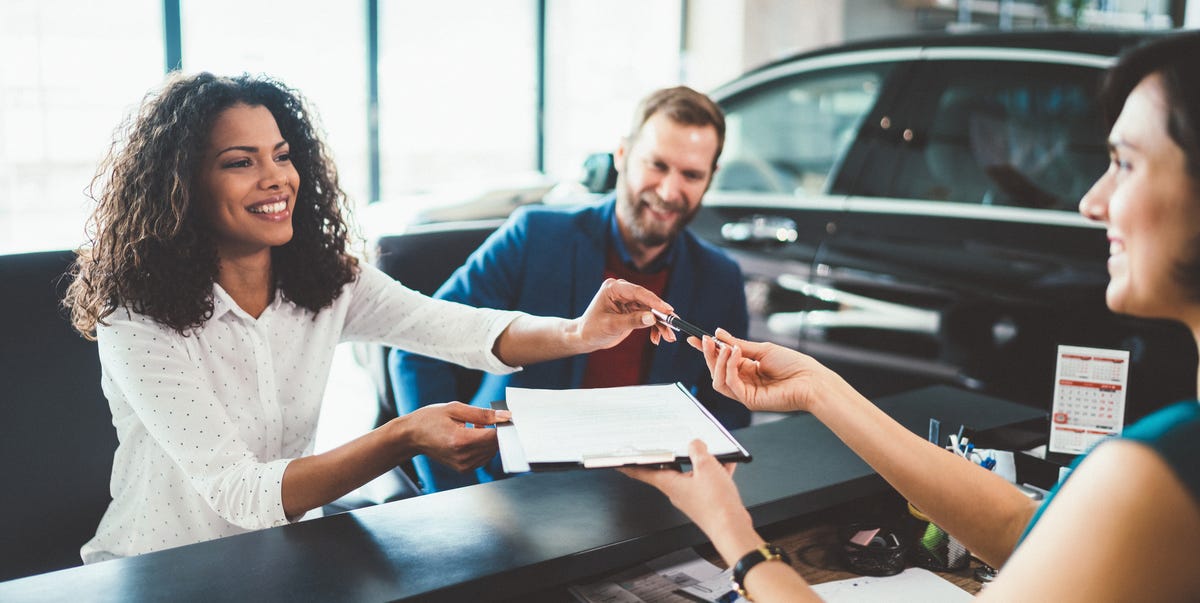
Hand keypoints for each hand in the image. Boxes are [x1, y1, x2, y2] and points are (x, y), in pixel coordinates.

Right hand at [400, 402, 507, 471]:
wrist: (412, 436)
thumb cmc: (430, 419)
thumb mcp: (455, 408)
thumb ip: (482, 414)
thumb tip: (505, 416)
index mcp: (460, 440)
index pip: (495, 437)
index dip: (504, 427)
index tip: (505, 417)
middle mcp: (463, 457)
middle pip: (495, 445)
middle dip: (496, 431)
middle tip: (482, 419)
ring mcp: (463, 465)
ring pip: (491, 452)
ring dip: (488, 439)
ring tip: (471, 427)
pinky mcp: (464, 469)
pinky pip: (484, 457)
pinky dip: (483, 446)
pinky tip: (470, 436)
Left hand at [575, 278, 676, 349]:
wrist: (585, 337)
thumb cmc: (592, 329)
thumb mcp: (611, 326)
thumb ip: (632, 321)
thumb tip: (652, 318)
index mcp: (614, 288)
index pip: (638, 292)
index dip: (655, 301)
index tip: (668, 310)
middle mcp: (623, 291)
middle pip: (648, 301)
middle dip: (662, 315)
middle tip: (674, 326)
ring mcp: (629, 300)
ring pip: (651, 310)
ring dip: (661, 324)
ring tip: (669, 338)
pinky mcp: (633, 310)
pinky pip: (648, 317)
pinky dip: (654, 328)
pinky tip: (657, 339)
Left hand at [620, 440, 758, 563]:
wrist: (732, 528)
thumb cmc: (716, 505)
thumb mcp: (706, 467)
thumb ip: (698, 451)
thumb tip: (695, 444)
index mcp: (670, 484)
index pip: (643, 473)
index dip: (630, 466)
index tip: (619, 462)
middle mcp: (678, 492)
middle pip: (669, 470)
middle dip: (672, 456)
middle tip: (669, 443)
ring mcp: (692, 498)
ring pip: (692, 474)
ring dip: (699, 462)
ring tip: (709, 451)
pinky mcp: (706, 502)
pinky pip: (707, 482)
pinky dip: (715, 472)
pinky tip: (726, 464)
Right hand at [691, 329, 825, 412]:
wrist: (811, 380)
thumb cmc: (793, 365)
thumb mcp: (762, 350)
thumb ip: (738, 345)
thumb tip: (719, 334)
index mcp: (747, 369)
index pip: (721, 361)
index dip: (707, 351)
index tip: (695, 339)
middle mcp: (744, 382)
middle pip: (716, 371)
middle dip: (709, 355)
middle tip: (706, 340)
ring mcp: (745, 393)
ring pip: (718, 380)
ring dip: (718, 361)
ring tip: (726, 348)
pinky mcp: (749, 400)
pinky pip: (730, 384)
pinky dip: (729, 367)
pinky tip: (735, 355)